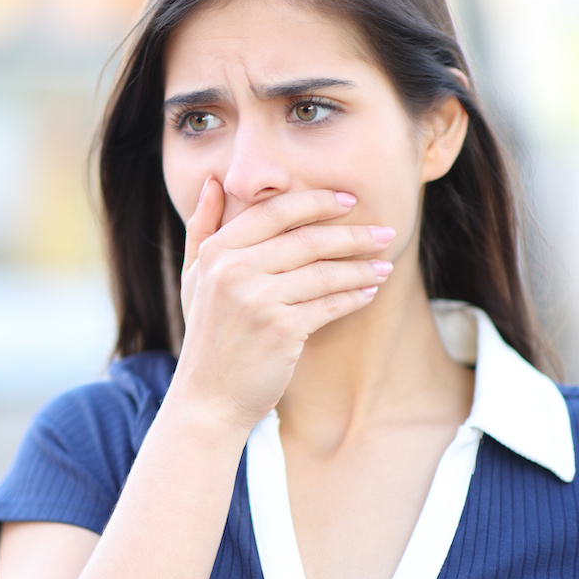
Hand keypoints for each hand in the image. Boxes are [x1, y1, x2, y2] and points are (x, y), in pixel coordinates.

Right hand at [171, 177, 393, 430]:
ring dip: (361, 267)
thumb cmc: (208, 334)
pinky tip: (370, 292)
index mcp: (216, 252)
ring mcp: (258, 300)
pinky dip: (354, 296)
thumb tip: (213, 181)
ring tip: (384, 265)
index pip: (274, 212)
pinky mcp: (282, 330)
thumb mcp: (193, 276)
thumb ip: (202, 227)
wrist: (208, 398)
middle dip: (352, 234)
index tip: (348, 200)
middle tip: (384, 232)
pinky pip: (330, 304)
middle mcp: (233, 271)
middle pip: (306, 239)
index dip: (315, 202)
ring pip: (324, 272)